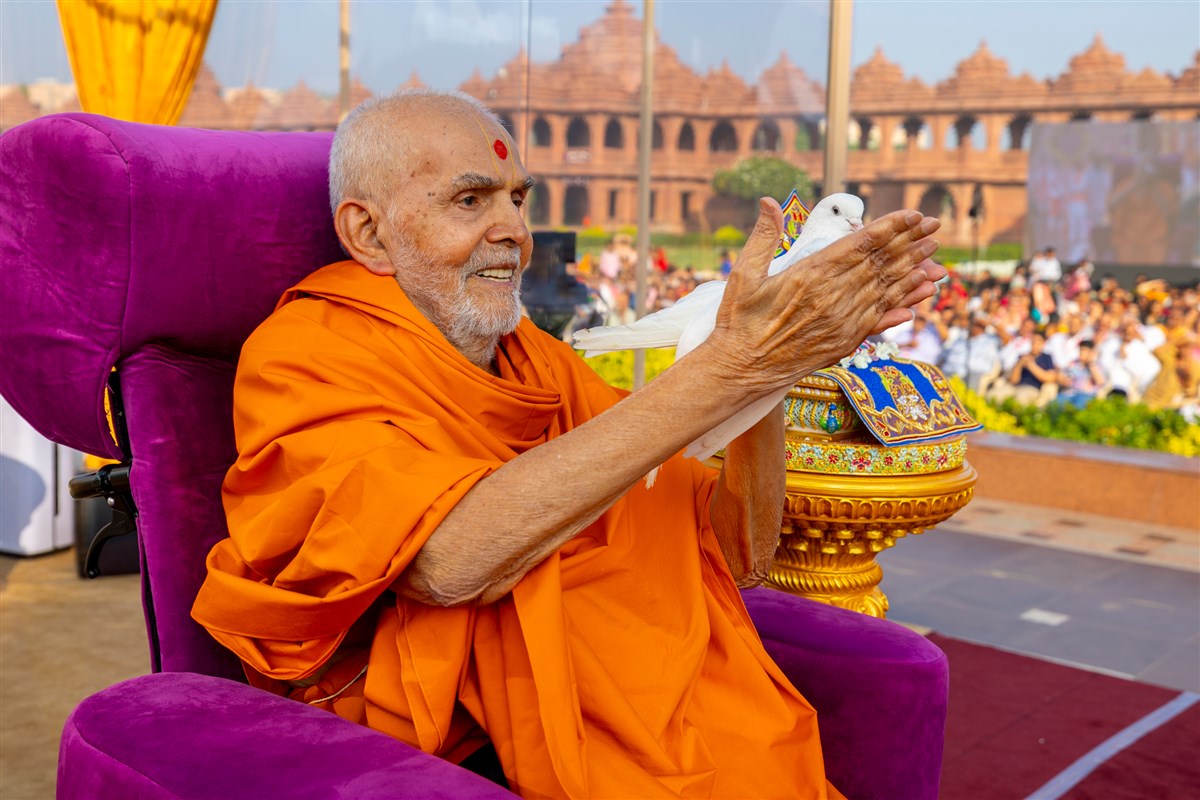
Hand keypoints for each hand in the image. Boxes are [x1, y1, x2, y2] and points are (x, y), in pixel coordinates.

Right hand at [706, 197, 940, 394]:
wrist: (741, 371)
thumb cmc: (738, 322)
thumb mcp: (743, 275)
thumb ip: (762, 237)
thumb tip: (769, 202)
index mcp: (809, 276)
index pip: (860, 245)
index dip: (889, 228)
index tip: (911, 215)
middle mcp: (832, 298)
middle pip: (881, 264)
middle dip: (910, 242)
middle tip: (934, 225)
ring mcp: (842, 321)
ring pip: (886, 289)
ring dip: (913, 267)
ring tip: (935, 251)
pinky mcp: (845, 341)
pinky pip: (883, 316)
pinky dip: (905, 302)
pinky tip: (922, 290)